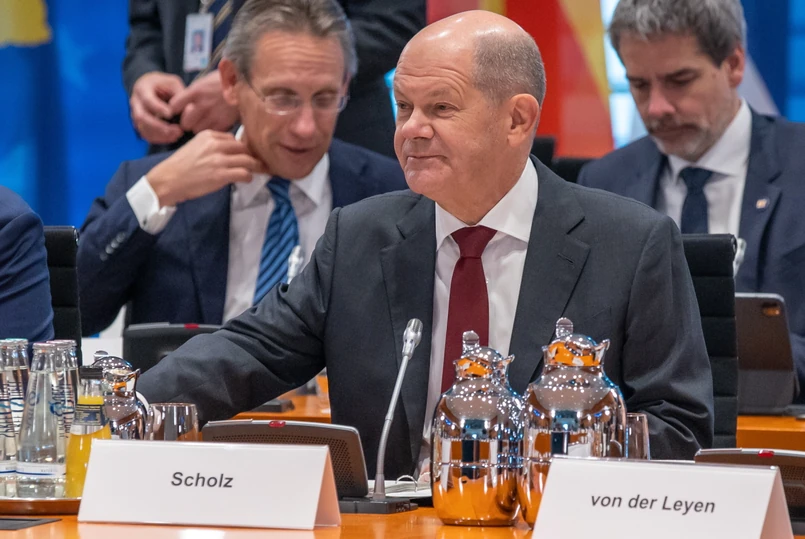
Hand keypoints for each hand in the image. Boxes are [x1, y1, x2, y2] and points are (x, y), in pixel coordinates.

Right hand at [130, 72, 185, 144]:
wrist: (150, 86)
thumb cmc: (164, 84)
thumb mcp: (173, 83)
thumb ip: (179, 95)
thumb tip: (189, 111)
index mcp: (143, 89)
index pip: (147, 100)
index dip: (158, 108)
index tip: (170, 114)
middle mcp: (136, 102)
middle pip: (142, 117)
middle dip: (160, 126)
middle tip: (178, 131)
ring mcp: (136, 114)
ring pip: (143, 128)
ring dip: (160, 134)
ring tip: (177, 135)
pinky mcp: (140, 123)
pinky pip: (146, 134)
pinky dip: (158, 138)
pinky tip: (172, 138)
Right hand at [146, 130, 264, 206]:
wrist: (168, 180)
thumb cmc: (180, 166)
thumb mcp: (194, 147)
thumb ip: (211, 146)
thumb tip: (230, 152)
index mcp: (208, 135)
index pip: (233, 138)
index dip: (241, 147)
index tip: (244, 154)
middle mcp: (215, 145)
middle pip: (243, 148)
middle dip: (251, 155)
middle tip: (257, 163)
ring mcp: (219, 160)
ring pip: (248, 160)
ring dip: (254, 167)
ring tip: (257, 171)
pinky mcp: (222, 175)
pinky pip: (244, 173)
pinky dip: (248, 177)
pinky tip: (246, 179)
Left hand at [169, 70, 239, 133]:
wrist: (245, 83)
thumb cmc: (223, 81)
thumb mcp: (204, 82)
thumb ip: (192, 94)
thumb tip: (181, 107)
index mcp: (196, 92)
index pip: (174, 106)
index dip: (174, 109)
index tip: (177, 110)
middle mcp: (203, 105)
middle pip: (185, 123)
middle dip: (188, 122)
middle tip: (193, 119)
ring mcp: (214, 115)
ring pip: (197, 130)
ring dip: (200, 127)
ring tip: (206, 120)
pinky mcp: (225, 123)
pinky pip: (211, 132)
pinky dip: (212, 129)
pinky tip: (216, 122)